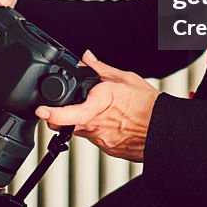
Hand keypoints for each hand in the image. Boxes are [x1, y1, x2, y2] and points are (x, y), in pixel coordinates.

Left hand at [35, 50, 159, 162]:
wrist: (165, 130)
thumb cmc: (149, 105)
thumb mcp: (125, 78)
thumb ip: (101, 68)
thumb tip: (86, 57)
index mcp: (98, 105)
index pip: (67, 113)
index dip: (51, 114)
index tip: (41, 111)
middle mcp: (96, 125)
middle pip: (67, 123)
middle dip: (65, 114)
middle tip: (72, 104)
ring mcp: (101, 140)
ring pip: (82, 131)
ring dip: (86, 121)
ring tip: (105, 111)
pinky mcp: (108, 149)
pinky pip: (96, 139)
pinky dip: (100, 130)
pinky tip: (114, 122)